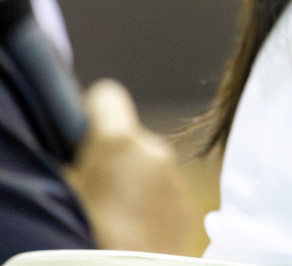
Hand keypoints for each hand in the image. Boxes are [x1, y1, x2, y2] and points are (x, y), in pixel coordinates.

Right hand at [64, 78, 198, 253]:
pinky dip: (149, 200)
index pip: (106, 96)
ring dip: (133, 179)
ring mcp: (174, 176)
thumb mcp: (66, 190)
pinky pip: (162, 189)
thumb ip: (80, 157)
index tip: (82, 136)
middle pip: (128, 137)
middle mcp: (154, 149)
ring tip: (114, 216)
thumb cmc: (89, 234)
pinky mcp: (187, 202)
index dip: (92, 112)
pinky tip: (134, 228)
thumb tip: (83, 145)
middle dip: (113, 155)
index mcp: (119, 142)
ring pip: (147, 164)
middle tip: (94, 189)